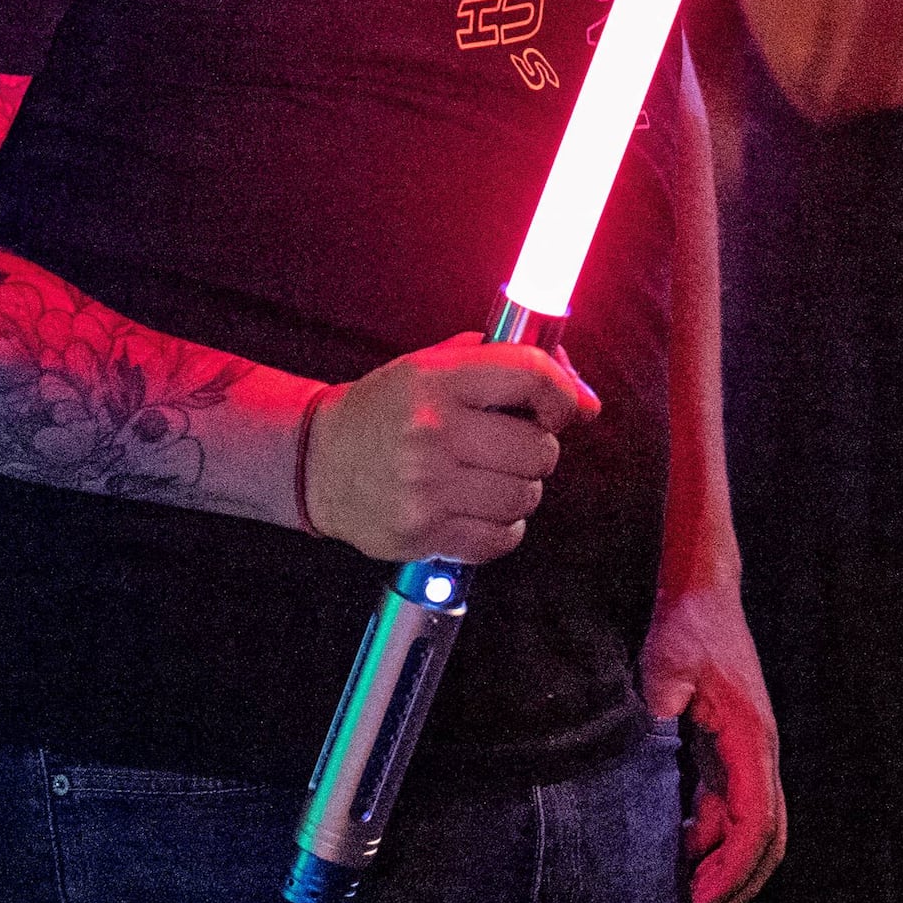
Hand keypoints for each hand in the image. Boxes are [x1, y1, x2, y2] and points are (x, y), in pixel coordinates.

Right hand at [303, 335, 599, 563]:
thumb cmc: (386, 410)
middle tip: (510, 447)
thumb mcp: (434, 366)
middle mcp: (432, 432)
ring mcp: (426, 488)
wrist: (318, 461)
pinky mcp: (422, 533)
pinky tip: (477, 508)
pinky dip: (502, 527)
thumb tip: (584, 400)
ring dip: (520, 490)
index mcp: (436, 381)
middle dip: (537, 449)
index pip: (531, 377)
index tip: (563, 408)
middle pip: (538, 448)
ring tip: (488, 478)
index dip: (562, 394)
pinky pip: (501, 537)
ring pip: (525, 496)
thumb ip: (506, 364)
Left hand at [642, 578, 785, 902]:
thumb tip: (645, 753)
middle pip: (767, 840)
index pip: (755, 824)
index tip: (698, 902)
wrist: (704, 592)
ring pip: (752, 829)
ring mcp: (750, 755)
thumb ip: (658, 709)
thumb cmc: (688, 625)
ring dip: (725, 867)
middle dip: (736, 885)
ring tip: (683, 898)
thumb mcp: (665, 664)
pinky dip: (713, 840)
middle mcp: (761, 754)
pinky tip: (678, 854)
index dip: (730, 870)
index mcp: (752, 740)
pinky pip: (732, 810)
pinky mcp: (733, 752)